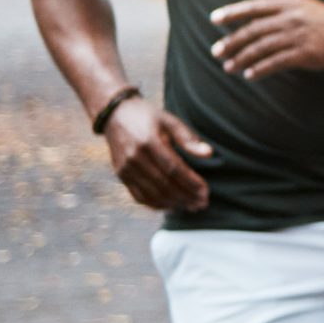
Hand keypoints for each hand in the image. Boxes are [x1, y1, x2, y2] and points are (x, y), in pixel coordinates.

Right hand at [104, 95, 213, 212]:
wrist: (115, 115)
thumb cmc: (148, 117)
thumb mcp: (169, 120)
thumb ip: (188, 138)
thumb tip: (208, 154)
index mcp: (149, 142)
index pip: (174, 169)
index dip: (191, 183)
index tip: (205, 192)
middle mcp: (135, 157)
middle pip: (164, 185)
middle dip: (185, 197)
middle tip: (202, 204)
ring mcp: (126, 168)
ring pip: (152, 194)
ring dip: (173, 204)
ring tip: (191, 207)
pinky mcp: (121, 175)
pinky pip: (139, 196)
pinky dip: (156, 204)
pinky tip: (172, 206)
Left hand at [210, 0, 323, 80]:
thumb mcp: (306, 8)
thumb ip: (283, 12)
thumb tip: (256, 22)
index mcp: (290, 4)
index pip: (254, 7)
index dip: (233, 12)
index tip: (215, 19)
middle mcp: (291, 18)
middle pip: (253, 30)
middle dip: (232, 42)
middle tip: (216, 52)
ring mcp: (298, 36)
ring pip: (261, 48)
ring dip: (241, 59)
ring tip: (229, 67)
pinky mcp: (304, 54)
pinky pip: (275, 62)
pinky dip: (260, 69)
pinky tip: (250, 75)